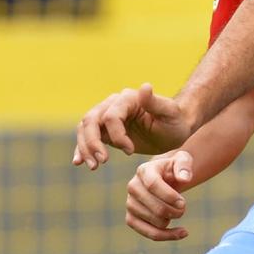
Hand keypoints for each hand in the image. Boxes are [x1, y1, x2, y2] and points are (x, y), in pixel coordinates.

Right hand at [73, 83, 191, 169]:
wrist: (173, 130)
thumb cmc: (175, 120)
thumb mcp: (170, 113)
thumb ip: (155, 102)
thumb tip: (144, 87)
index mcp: (128, 99)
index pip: (111, 116)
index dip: (117, 135)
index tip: (130, 151)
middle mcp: (113, 104)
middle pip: (91, 120)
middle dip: (92, 142)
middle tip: (101, 162)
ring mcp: (106, 117)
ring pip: (85, 129)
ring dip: (85, 148)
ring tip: (93, 166)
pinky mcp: (105, 131)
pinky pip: (86, 137)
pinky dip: (81, 149)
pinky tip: (78, 162)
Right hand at [126, 151, 195, 241]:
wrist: (163, 178)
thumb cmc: (174, 169)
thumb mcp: (182, 160)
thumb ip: (184, 165)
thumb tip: (184, 179)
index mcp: (144, 170)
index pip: (153, 185)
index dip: (170, 196)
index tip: (183, 203)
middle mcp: (133, 187)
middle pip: (156, 208)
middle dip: (176, 211)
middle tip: (183, 207)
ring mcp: (130, 204)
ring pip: (156, 222)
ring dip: (172, 220)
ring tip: (178, 212)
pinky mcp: (131, 219)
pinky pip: (150, 234)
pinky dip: (168, 236)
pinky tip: (182, 232)